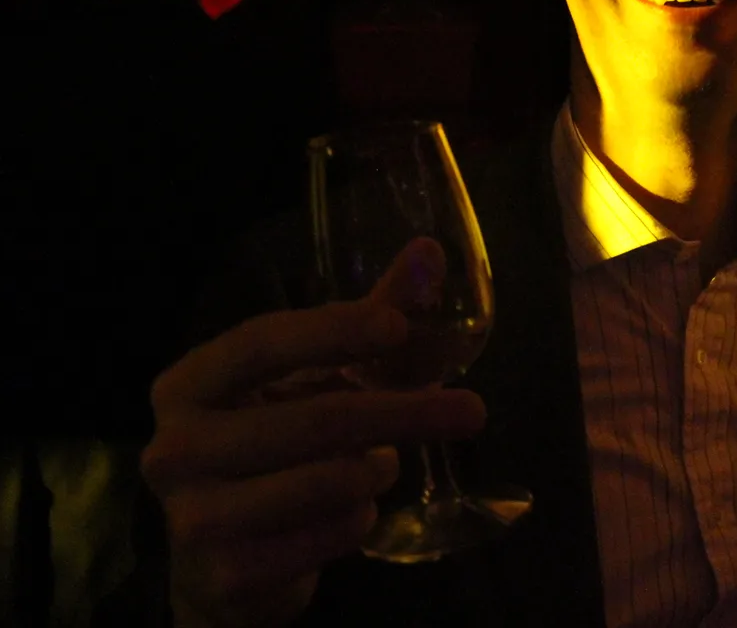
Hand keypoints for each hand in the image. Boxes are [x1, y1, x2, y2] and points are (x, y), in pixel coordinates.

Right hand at [141, 297, 485, 627]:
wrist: (228, 561)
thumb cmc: (277, 444)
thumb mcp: (317, 377)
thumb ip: (374, 315)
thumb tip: (431, 250)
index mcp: (190, 384)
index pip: (262, 343)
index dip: (332, 331)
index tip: (397, 326)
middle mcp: (175, 448)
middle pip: (313, 419)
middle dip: (403, 412)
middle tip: (473, 410)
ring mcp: (193, 517)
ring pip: (327, 483)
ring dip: (375, 470)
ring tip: (380, 464)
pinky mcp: (226, 574)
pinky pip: (328, 536)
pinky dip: (358, 519)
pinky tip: (350, 511)